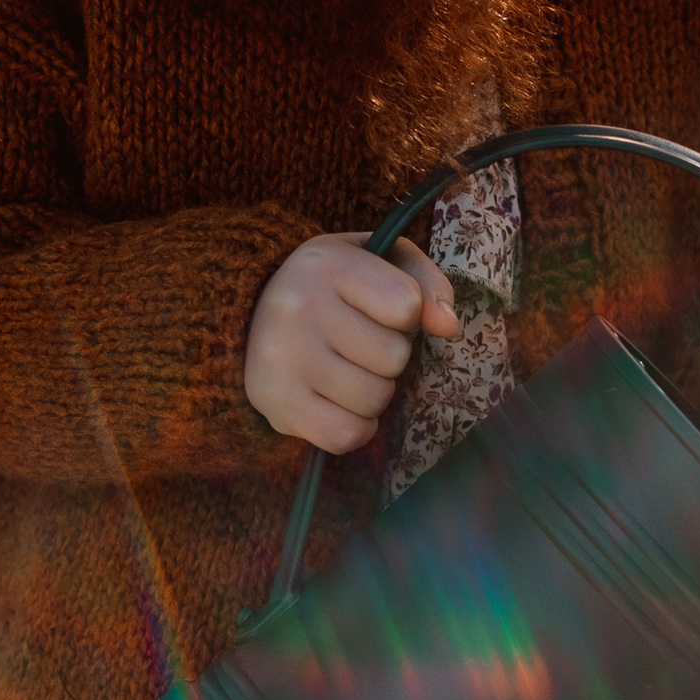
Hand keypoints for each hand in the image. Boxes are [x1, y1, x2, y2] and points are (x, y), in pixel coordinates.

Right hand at [245, 232, 456, 451]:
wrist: (251, 316)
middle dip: (388, 356)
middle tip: (357, 344)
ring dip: (373, 392)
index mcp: (326, 263)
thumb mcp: (379, 265)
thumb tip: (448, 327)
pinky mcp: (276, 404)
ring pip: (375, 398)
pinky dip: (355, 427)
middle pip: (394, 356)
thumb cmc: (334, 290)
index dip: (405, 315)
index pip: (407, 305)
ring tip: (345, 370)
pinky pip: (348, 435)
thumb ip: (425, 284)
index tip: (378, 310)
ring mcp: (283, 357)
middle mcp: (298, 306)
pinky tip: (337, 402)